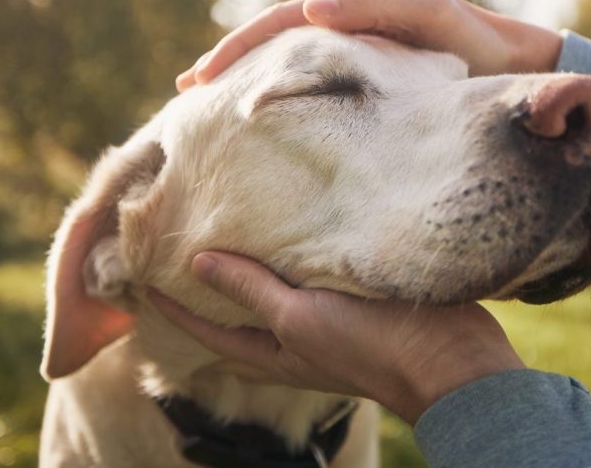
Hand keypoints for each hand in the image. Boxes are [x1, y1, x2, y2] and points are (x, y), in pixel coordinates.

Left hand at [149, 251, 524, 424]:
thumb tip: (197, 262)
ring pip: (272, 297)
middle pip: (236, 318)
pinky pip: (308, 281)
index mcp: (273, 352)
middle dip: (207, 294)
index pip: (207, 330)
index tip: (143, 277)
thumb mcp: (300, 318)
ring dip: (248, 274)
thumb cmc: (368, 344)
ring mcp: (323, 323)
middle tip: (180, 257)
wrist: (446, 357)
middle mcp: (292, 340)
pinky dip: (289, 261)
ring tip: (227, 238)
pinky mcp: (351, 302)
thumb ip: (251, 291)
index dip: (173, 307)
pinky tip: (290, 234)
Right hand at [176, 0, 562, 90]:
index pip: (281, 26)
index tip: (202, 79)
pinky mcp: (369, 91)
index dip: (239, 49)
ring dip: (250, 85)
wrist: (515, 71)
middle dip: (230, 66)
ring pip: (290, 70)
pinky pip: (317, 93)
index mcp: (354, 14)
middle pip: (274, 45)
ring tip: (212, 111)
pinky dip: (285, 103)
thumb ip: (380, 10)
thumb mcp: (434, 19)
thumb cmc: (478, 44)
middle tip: (188, 95)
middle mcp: (348, 33)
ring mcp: (356, 62)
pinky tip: (266, 126)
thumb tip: (315, 13)